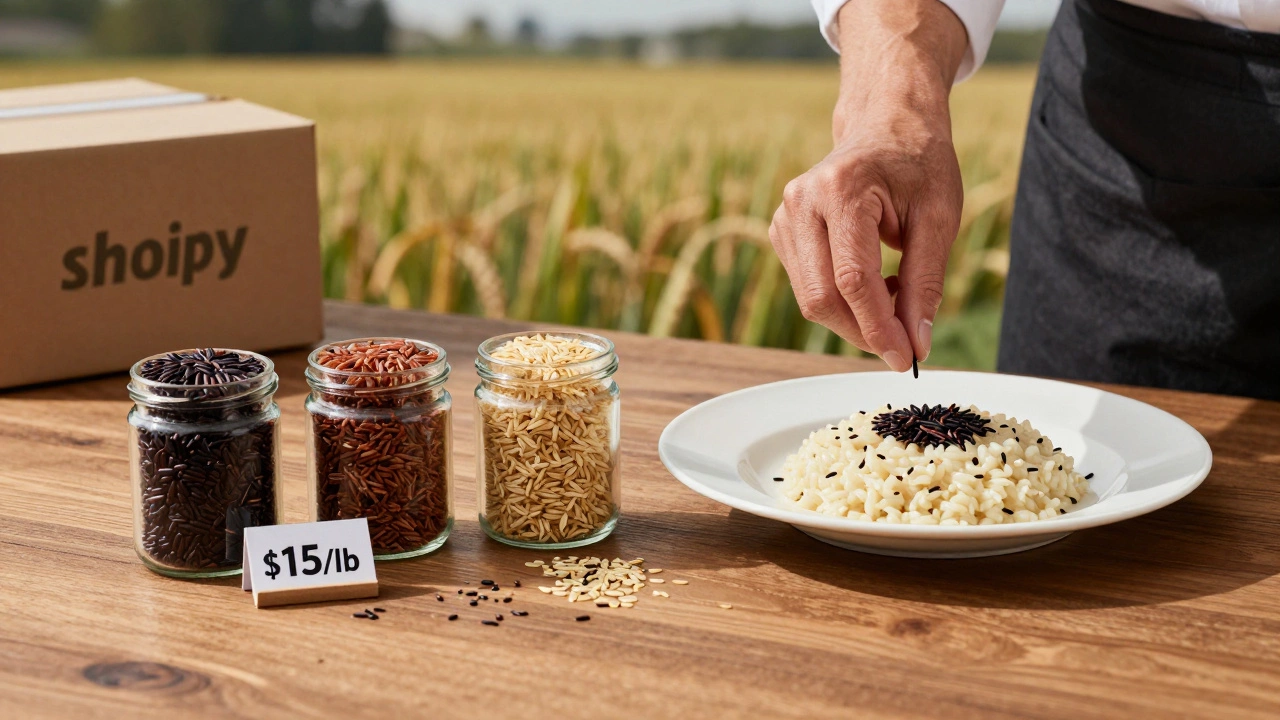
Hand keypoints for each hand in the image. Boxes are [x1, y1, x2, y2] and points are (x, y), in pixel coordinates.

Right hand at [770, 0, 966, 371]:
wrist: (886, 125)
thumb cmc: (918, 164)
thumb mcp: (939, 218)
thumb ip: (926, 282)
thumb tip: (916, 344)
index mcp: (842, 189)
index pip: (852, 280)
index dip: (879, 327)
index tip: (906, 359)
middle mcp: (801, 202)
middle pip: (822, 298)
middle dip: (864, 332)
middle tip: (905, 343)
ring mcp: (784, 216)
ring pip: (810, 300)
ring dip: (854, 318)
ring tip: (895, 293)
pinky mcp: (781, 231)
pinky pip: (807, 287)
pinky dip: (841, 301)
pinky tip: (872, 280)